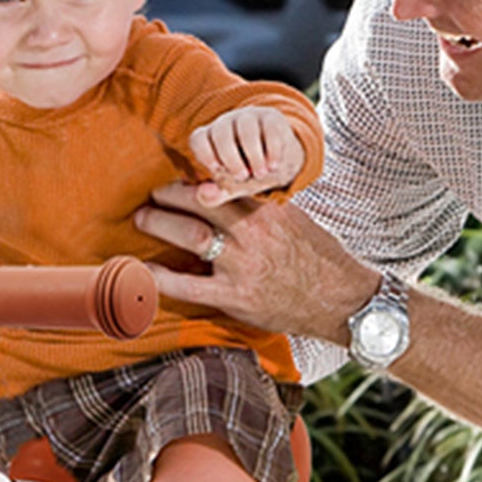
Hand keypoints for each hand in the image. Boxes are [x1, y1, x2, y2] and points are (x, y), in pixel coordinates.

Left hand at [134, 182, 374, 338]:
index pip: (222, 186)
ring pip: (192, 235)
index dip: (194, 181)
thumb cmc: (320, 259)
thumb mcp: (296, 221)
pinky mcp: (235, 296)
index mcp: (267, 211)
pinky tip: (140, 272)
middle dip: (169, 197)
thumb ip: (263, 208)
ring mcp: (242, 265)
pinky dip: (160, 278)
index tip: (178, 181)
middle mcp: (253, 233)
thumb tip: (234, 194)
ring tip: (142, 219)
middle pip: (200, 204)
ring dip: (161, 224)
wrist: (341, 300)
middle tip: (150, 197)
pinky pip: (188, 286)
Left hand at [189, 107, 305, 201]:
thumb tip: (204, 192)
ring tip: (260, 174)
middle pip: (220, 133)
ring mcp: (247, 117)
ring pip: (246, 130)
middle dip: (230, 158)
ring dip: (253, 155)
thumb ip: (212, 196)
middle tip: (242, 177)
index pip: (198, 139)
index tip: (216, 168)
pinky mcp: (270, 117)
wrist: (277, 162)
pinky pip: (269, 130)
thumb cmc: (246, 173)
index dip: (204, 153)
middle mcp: (225, 123)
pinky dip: (271, 150)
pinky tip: (273, 165)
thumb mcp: (229, 188)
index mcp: (209, 138)